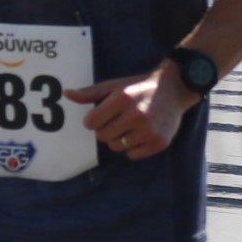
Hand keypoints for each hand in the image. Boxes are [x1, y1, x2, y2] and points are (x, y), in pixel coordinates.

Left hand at [69, 65, 196, 160]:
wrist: (175, 89)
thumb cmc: (139, 87)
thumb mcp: (115, 86)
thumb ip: (90, 93)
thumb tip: (67, 94)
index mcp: (123, 99)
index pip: (91, 122)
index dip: (94, 119)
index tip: (103, 114)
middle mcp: (136, 116)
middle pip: (102, 136)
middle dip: (106, 128)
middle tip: (119, 118)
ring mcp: (149, 131)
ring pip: (116, 147)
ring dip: (120, 138)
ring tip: (131, 125)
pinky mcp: (158, 143)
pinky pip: (132, 155)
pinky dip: (134, 147)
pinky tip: (142, 133)